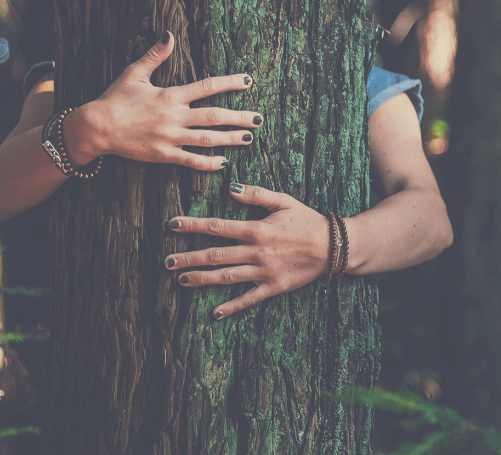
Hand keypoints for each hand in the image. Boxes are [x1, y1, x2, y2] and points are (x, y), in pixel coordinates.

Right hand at [65, 31, 263, 170]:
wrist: (97, 127)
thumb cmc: (115, 98)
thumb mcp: (134, 72)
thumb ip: (156, 55)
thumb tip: (169, 34)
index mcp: (170, 95)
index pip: (207, 87)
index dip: (229, 83)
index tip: (248, 81)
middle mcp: (174, 117)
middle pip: (214, 116)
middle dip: (239, 117)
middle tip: (258, 119)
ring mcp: (170, 138)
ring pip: (207, 139)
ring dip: (229, 139)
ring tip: (248, 138)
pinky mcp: (163, 155)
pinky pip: (190, 161)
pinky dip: (208, 163)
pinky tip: (223, 162)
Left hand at [164, 183, 330, 319]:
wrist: (334, 247)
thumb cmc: (307, 221)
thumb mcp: (284, 201)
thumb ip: (257, 194)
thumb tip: (231, 188)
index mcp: (256, 230)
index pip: (217, 227)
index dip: (193, 225)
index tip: (173, 225)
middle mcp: (256, 253)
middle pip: (215, 255)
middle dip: (189, 258)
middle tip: (167, 261)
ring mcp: (264, 272)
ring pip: (227, 277)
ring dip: (202, 279)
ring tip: (181, 280)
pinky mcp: (273, 287)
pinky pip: (249, 299)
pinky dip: (232, 307)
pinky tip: (214, 312)